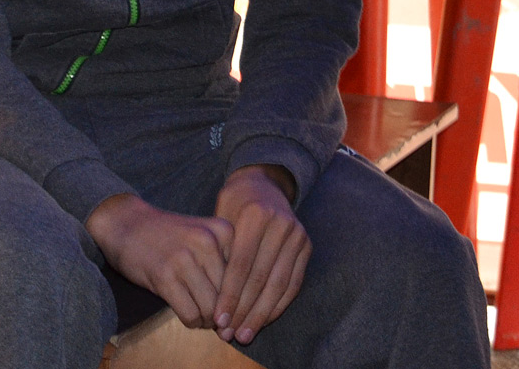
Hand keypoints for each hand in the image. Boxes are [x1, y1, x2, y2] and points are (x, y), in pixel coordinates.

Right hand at [86, 194, 232, 329]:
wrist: (127, 223)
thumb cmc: (169, 236)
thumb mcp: (204, 237)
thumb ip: (225, 264)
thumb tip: (243, 309)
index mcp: (223, 230)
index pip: (246, 277)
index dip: (243, 302)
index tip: (239, 316)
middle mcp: (207, 241)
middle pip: (230, 296)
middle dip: (226, 316)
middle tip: (220, 324)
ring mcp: (185, 258)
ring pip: (211, 309)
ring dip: (208, 322)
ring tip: (203, 320)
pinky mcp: (165, 276)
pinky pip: (190, 314)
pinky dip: (192, 322)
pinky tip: (188, 316)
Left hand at [212, 166, 309, 345]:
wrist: (265, 183)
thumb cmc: (234, 203)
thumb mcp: (221, 216)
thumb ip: (219, 251)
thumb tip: (212, 298)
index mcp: (255, 215)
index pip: (241, 264)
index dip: (229, 295)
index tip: (218, 319)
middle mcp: (280, 224)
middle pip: (260, 278)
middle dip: (244, 310)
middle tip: (228, 334)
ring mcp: (297, 235)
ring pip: (279, 284)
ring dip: (261, 314)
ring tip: (245, 334)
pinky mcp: (306, 247)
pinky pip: (294, 283)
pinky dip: (278, 306)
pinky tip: (263, 321)